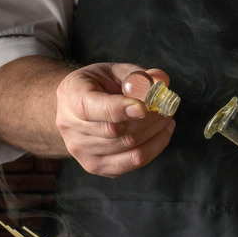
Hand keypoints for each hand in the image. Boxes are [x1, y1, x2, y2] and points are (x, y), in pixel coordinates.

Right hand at [55, 63, 175, 176]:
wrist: (76, 109)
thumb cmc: (99, 86)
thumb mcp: (115, 70)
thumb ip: (138, 76)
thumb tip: (161, 82)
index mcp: (71, 96)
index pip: (91, 108)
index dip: (120, 108)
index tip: (144, 106)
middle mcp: (70, 127)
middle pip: (115, 130)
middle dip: (148, 119)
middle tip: (166, 106)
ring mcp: (80, 150)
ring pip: (128, 147)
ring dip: (155, 132)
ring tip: (166, 117)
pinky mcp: (95, 166)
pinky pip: (132, 162)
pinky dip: (154, 147)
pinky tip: (162, 132)